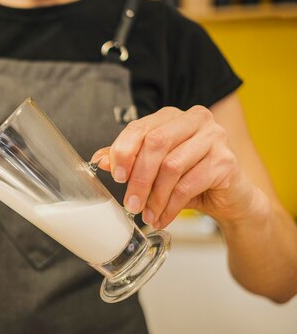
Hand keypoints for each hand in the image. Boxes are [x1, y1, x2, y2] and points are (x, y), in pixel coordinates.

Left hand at [91, 106, 257, 228]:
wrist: (232, 198)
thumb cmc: (191, 178)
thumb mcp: (156, 168)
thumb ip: (130, 160)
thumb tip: (100, 160)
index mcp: (172, 116)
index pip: (140, 127)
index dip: (123, 151)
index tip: (116, 176)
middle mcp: (195, 119)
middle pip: (155, 144)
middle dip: (138, 178)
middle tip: (130, 203)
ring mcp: (214, 137)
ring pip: (171, 166)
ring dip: (154, 197)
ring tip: (147, 214)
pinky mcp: (226, 161)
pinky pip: (189, 185)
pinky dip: (171, 206)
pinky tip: (163, 217)